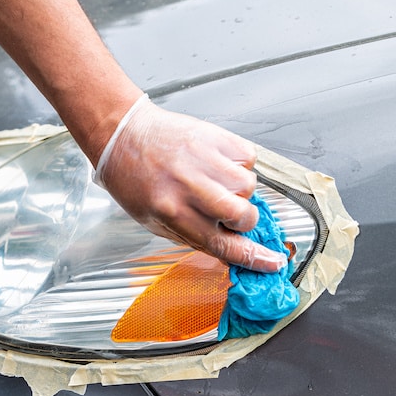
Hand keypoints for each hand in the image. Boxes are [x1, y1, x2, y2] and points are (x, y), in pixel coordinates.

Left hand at [94, 96, 287, 272]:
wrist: (123, 134)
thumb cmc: (134, 178)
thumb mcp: (154, 220)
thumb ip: (193, 236)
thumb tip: (230, 249)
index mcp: (172, 213)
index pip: (223, 244)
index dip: (254, 257)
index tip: (273, 262)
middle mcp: (190, 188)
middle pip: (244, 216)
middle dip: (243, 220)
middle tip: (227, 212)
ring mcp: (204, 160)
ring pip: (250, 186)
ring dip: (238, 189)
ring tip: (213, 179)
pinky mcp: (215, 137)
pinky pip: (248, 158)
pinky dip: (238, 163)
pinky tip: (215, 162)